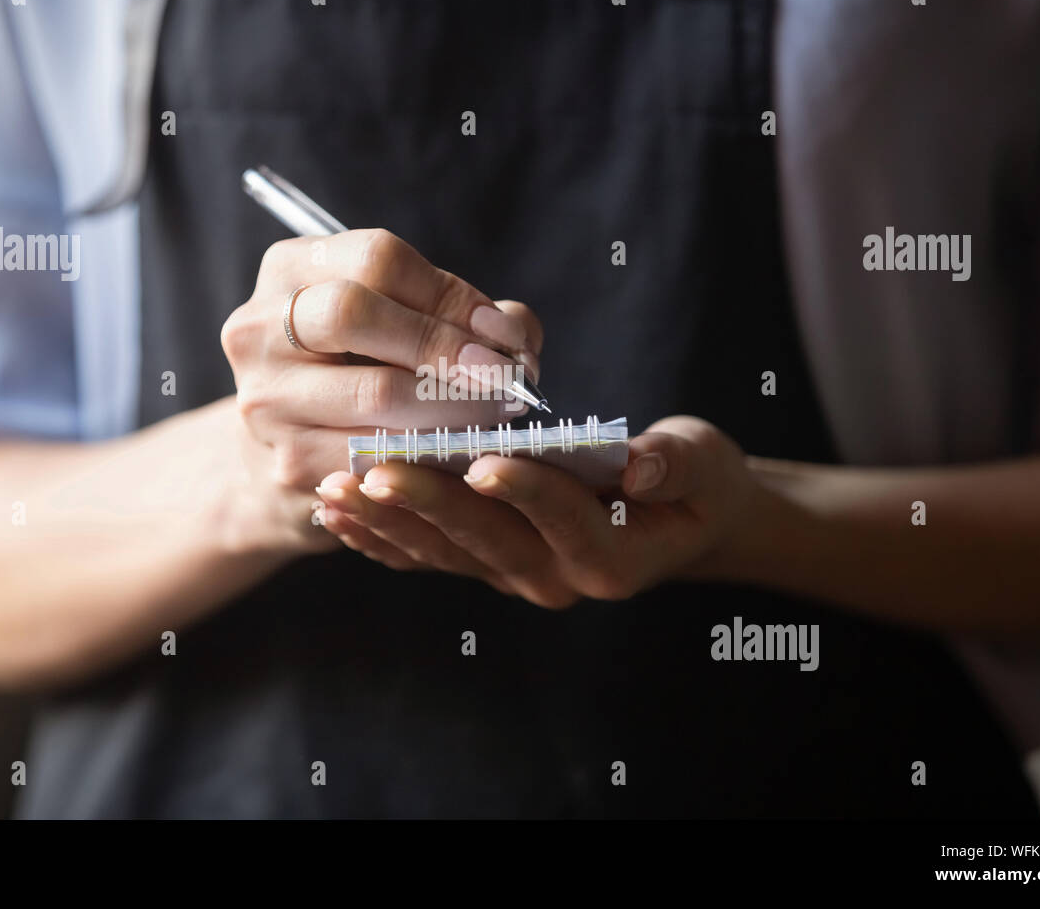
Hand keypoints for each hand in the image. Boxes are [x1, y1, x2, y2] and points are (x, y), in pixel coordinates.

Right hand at [220, 229, 541, 552]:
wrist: (283, 456)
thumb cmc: (358, 374)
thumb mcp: (395, 324)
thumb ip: (463, 315)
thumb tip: (517, 336)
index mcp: (291, 270)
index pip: (377, 259)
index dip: (451, 294)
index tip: (501, 333)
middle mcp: (259, 326)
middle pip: (354, 312)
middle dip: (444, 343)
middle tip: (503, 376)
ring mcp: (265, 398)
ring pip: (374, 392)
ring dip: (455, 405)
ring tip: (499, 414)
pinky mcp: (287, 463)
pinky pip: (376, 455)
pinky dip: (433, 453)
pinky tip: (464, 453)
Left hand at [313, 415, 755, 606]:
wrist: (677, 522)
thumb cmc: (693, 484)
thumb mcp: (704, 467)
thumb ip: (677, 465)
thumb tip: (642, 462)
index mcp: (612, 556)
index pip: (564, 519)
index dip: (526, 490)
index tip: (482, 459)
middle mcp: (557, 579)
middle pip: (487, 540)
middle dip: (428, 503)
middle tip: (374, 470)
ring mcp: (515, 578)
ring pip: (444, 553)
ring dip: (387, 521)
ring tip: (335, 487)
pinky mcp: (485, 567)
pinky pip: (426, 558)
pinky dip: (380, 537)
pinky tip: (335, 512)